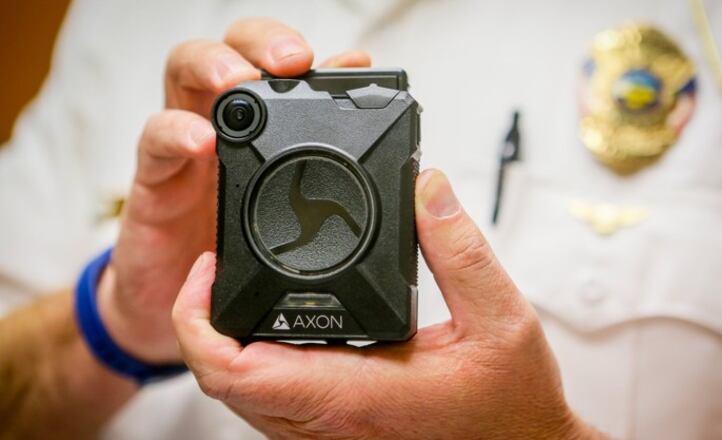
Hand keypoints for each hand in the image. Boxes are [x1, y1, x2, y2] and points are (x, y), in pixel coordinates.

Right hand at [97, 17, 373, 362]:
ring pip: (185, 75)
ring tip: (240, 81)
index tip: (355, 63)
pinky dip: (176, 133)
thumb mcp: (292, 218)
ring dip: (214, 67)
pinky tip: (201, 140)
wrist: (180, 305)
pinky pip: (153, 143)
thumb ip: (331, 178)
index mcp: (265, 133)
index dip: (317, 58)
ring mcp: (185, 148)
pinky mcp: (154, 182)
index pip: (282, 70)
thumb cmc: (238, 250)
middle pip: (233, 52)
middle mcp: (223, 127)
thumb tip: (396, 169)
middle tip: (294, 60)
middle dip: (262, 44)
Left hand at [172, 170, 602, 438]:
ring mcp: (326, 433)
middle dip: (203, 321)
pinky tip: (282, 328)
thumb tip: (426, 190)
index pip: (234, 370)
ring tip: (242, 287)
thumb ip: (460, 249)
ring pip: (242, 395)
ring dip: (228, 342)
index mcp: (355, 393)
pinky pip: (271, 403)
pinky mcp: (335, 432)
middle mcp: (328, 421)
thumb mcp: (501, 316)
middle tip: (217, 269)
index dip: (197, 318)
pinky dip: (256, 362)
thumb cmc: (512, 405)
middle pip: (222, 381)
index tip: (207, 269)